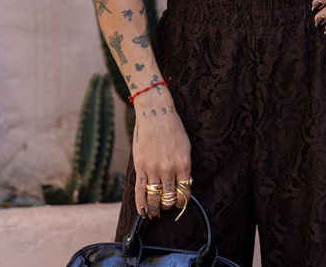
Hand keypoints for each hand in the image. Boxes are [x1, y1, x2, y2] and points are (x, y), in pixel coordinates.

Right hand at [133, 88, 191, 219]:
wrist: (155, 112)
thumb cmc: (173, 127)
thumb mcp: (185, 146)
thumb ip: (184, 166)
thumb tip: (183, 185)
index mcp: (183, 164)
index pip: (184, 192)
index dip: (182, 202)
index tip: (179, 204)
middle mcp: (169, 168)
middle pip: (169, 197)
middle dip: (168, 205)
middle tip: (166, 206)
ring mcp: (153, 168)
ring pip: (154, 197)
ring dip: (155, 208)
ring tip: (155, 213)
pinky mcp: (140, 165)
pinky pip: (140, 190)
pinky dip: (141, 204)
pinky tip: (143, 212)